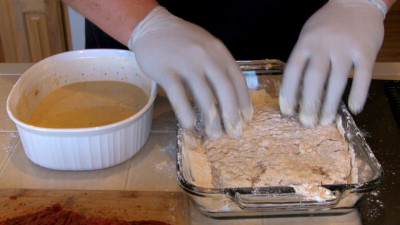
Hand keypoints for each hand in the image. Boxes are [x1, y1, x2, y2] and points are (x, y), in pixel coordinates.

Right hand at [128, 6, 251, 138]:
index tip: (246, 119)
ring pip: (203, 96)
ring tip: (214, 135)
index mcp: (219, 52)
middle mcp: (206, 57)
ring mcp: (185, 63)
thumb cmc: (182, 40)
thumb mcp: (207, 46)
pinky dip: (185, 111)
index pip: (238, 80)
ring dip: (210, 119)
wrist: (153, 26)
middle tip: (233, 133)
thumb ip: (218, 66)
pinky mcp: (165, 70)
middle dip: (231, 115)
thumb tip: (229, 97)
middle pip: (224, 90)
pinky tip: (189, 124)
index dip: (244, 102)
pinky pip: (178, 94)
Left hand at [279, 0, 384, 126]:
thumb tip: (296, 91)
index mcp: (305, 43)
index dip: (288, 93)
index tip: (287, 112)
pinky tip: (354, 108)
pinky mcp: (366, 50)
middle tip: (307, 122)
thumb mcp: (308, 35)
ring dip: (330, 103)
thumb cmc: (328, 23)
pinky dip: (359, 93)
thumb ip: (303, 59)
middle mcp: (323, 45)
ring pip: (337, 80)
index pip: (293, 71)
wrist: (357, 2)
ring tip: (325, 120)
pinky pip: (362, 75)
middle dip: (309, 103)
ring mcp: (345, 47)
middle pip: (313, 79)